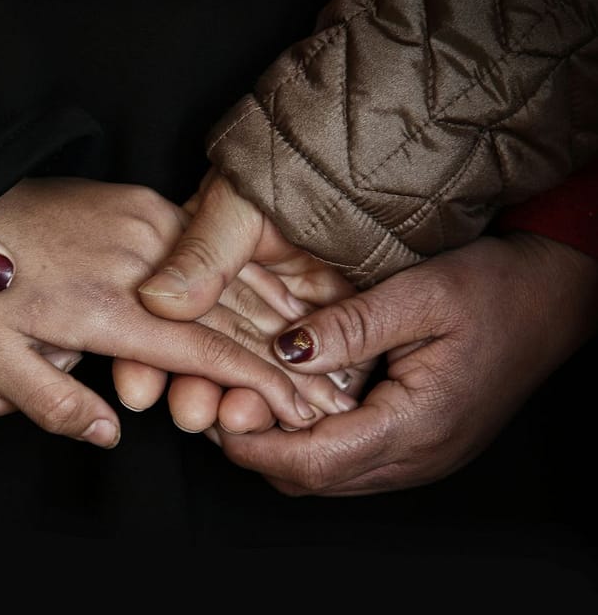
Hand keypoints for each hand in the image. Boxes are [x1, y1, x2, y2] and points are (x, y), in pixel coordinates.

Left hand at [0, 177, 354, 447]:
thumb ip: (55, 403)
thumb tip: (112, 435)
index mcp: (107, 310)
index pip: (202, 353)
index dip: (256, 384)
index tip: (300, 408)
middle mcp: (139, 265)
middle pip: (231, 318)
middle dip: (285, 360)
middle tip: (329, 393)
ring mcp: (145, 226)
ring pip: (230, 279)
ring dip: (280, 319)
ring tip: (323, 350)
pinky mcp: (143, 203)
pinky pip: (211, 248)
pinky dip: (250, 277)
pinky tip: (281, 296)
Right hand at [133, 169, 373, 433]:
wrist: (362, 165)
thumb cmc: (289, 166)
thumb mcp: (236, 207)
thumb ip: (202, 254)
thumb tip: (159, 300)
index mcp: (198, 268)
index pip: (164, 322)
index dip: (145, 359)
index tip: (140, 392)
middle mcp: (234, 297)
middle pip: (206, 358)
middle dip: (197, 392)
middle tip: (195, 416)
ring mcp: (280, 315)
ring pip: (257, 371)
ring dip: (245, 401)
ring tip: (242, 421)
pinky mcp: (326, 325)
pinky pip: (312, 367)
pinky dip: (303, 390)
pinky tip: (292, 413)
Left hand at [216, 234, 597, 494]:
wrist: (556, 298)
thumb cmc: (499, 291)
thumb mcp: (421, 294)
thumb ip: (351, 327)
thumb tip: (284, 351)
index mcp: (417, 427)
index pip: (314, 463)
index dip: (255, 447)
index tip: (216, 415)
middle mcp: (416, 458)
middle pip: (313, 479)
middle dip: (258, 450)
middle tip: (221, 401)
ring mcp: (419, 457)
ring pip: (328, 474)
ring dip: (282, 446)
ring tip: (248, 396)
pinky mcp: (418, 444)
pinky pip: (350, 459)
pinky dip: (312, 438)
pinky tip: (294, 398)